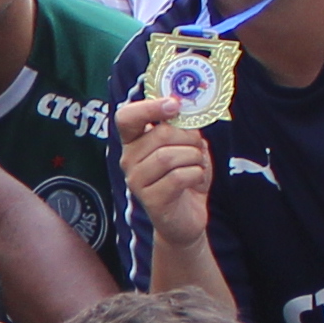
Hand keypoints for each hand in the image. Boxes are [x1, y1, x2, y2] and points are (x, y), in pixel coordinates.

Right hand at [110, 90, 214, 255]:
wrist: (187, 217)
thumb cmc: (186, 177)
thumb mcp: (187, 146)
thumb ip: (183, 127)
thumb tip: (186, 108)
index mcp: (134, 141)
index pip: (126, 117)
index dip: (149, 107)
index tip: (174, 105)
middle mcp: (128, 159)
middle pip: (160, 135)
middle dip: (188, 138)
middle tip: (197, 148)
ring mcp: (136, 181)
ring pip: (169, 156)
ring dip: (194, 158)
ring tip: (197, 166)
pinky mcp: (150, 200)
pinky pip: (178, 176)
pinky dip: (196, 174)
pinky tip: (195, 181)